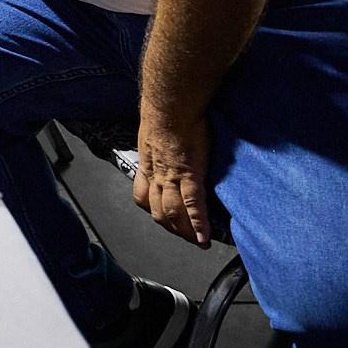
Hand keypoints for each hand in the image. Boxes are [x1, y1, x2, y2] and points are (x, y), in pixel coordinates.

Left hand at [132, 111, 212, 246]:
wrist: (171, 105)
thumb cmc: (166, 112)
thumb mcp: (154, 133)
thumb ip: (159, 146)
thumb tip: (168, 146)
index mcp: (147, 165)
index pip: (143, 196)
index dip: (152, 209)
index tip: (163, 217)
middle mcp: (156, 175)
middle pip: (158, 210)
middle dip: (171, 227)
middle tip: (185, 237)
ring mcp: (172, 177)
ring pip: (174, 212)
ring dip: (185, 231)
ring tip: (197, 242)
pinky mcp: (190, 175)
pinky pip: (193, 205)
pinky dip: (198, 224)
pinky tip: (204, 237)